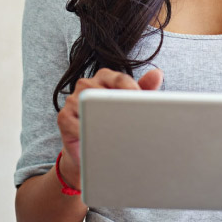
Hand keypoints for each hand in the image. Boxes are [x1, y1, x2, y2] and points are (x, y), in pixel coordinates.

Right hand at [56, 67, 163, 188]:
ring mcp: (73, 99)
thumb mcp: (131, 105)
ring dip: (104, 118)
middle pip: (104, 90)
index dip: (132, 89)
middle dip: (120, 104)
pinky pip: (77, 124)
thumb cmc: (112, 122)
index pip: (119, 78)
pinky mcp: (63, 117)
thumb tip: (158, 73)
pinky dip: (90, 132)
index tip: (143, 100)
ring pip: (90, 105)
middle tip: (135, 117)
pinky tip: (100, 139)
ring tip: (119, 129)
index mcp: (104, 77)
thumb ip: (144, 89)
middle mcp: (87, 84)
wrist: (91, 149)